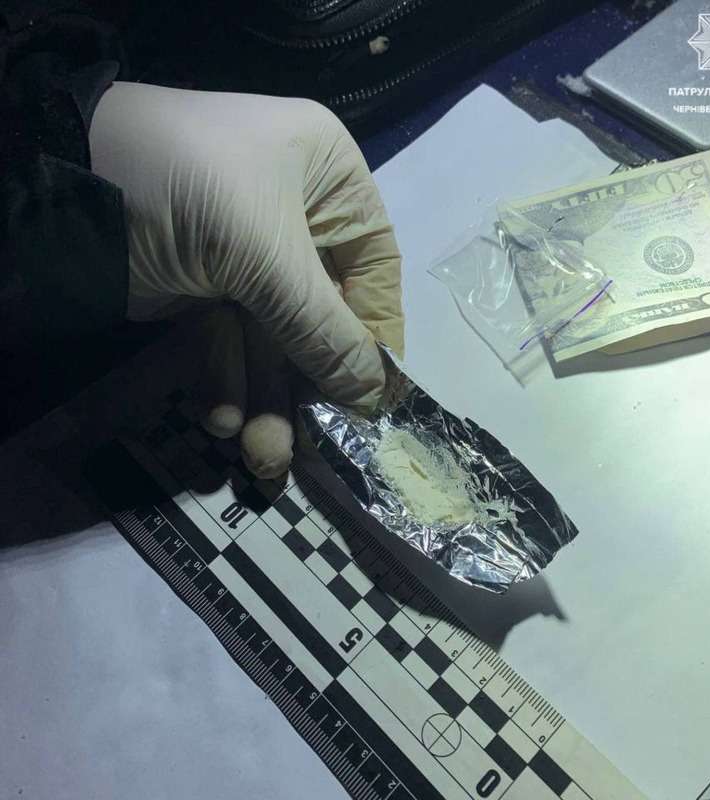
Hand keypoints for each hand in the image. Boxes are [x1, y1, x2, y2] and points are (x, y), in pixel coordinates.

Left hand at [89, 82, 402, 476]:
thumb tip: (376, 397)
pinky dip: (228, 380)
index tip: (376, 393)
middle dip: (309, 379)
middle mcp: (295, 215)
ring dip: (267, 397)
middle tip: (314, 442)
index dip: (377, 331)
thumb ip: (325, 333)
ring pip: (276, 335)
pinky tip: (221, 418)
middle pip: (324, 311)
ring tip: (260, 455)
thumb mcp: (267, 258)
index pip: (374, 267)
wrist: (58, 183)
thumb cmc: (188, 189)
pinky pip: (232, 340)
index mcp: (328, 179)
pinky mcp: (204, 286)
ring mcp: (247, 253)